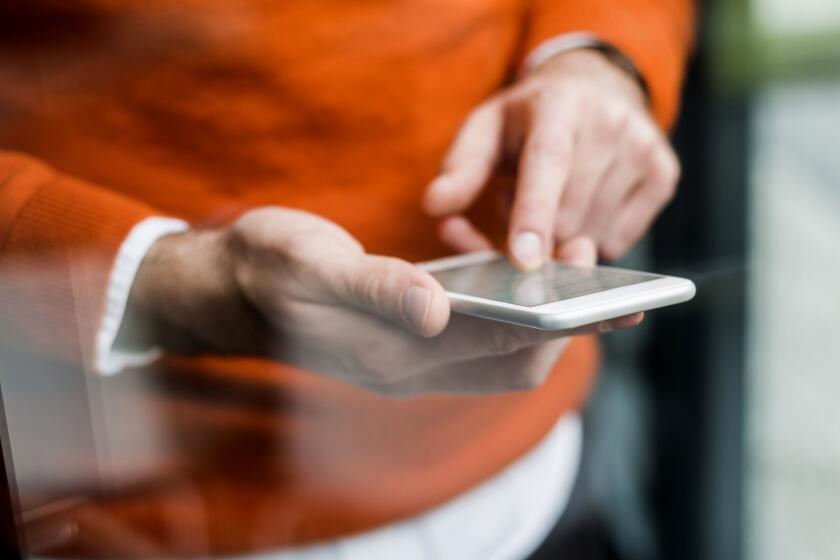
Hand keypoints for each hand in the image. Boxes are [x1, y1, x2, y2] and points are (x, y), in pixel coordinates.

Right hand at [122, 207, 640, 395]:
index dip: (548, 319)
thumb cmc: (268, 266)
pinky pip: (476, 340)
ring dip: (541, 318)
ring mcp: (409, 361)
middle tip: (587, 258)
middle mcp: (409, 369)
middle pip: (512, 363)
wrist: (230, 287)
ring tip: (569, 263)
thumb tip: (437, 310)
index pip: (494, 349)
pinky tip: (516, 273)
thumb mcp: (312, 263)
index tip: (586, 276)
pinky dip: (508, 313)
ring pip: (499, 355)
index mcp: (390, 354)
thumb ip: (374, 288)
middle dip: (561, 321)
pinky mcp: (406, 342)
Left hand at [423, 49, 679, 266]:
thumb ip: (460, 168)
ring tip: (556, 197)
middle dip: (537, 233)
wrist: (597, 88)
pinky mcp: (665, 174)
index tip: (525, 261)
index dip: (534, 215)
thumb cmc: (530, 119)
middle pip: (568, 214)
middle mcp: (610, 121)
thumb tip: (435, 207)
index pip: (548, 164)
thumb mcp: (487, 128)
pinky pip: (620, 240)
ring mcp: (645, 147)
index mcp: (560, 103)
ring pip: (593, 233)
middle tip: (522, 204)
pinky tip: (584, 205)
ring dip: (563, 235)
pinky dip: (593, 237)